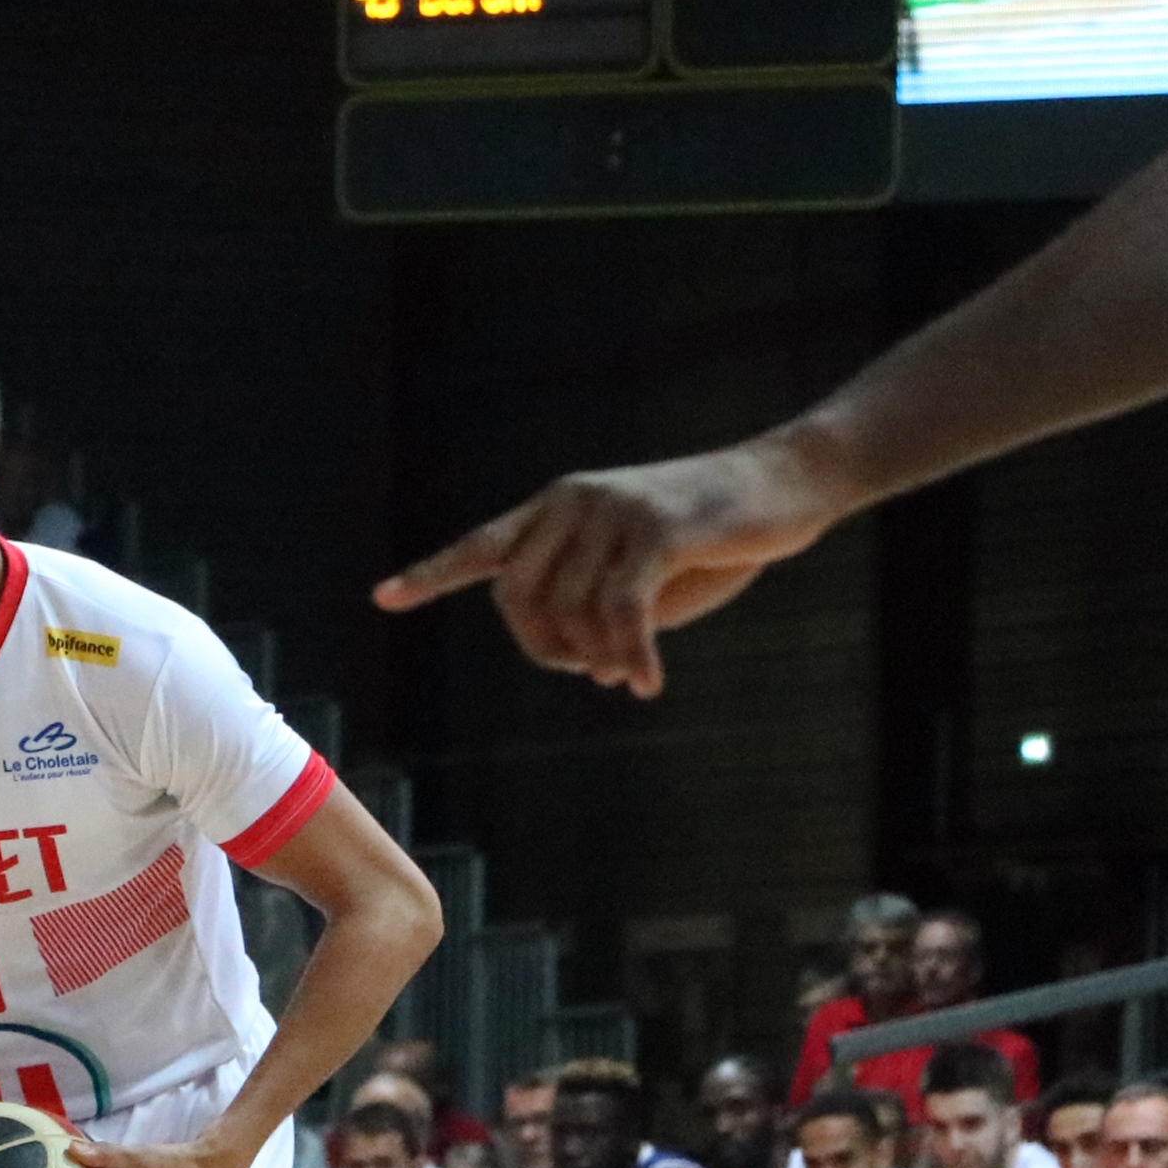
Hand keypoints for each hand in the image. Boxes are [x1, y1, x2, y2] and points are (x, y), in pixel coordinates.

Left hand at [371, 440, 839, 693]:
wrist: (783, 485)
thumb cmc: (716, 536)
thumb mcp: (650, 577)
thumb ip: (606, 613)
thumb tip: (586, 668)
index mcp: (559, 508)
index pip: (483, 546)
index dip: (433, 573)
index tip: (384, 597)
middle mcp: (572, 502)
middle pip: (516, 600)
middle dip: (546, 650)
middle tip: (591, 670)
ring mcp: (612, 511)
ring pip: (571, 614)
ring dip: (600, 658)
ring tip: (635, 671)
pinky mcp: (655, 529)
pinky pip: (620, 613)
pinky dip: (631, 655)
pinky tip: (650, 682)